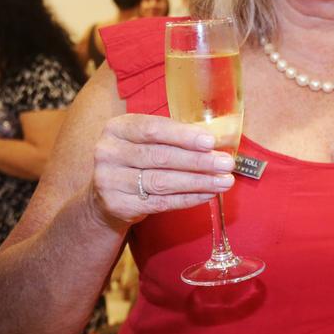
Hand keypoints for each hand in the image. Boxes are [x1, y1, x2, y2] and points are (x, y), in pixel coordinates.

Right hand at [89, 114, 235, 227]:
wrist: (107, 193)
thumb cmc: (138, 158)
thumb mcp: (148, 139)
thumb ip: (176, 136)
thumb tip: (218, 139)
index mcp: (117, 128)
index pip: (153, 129)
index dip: (183, 136)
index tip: (210, 142)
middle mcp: (108, 152)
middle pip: (160, 157)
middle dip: (198, 161)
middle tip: (226, 164)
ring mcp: (109, 181)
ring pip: (161, 182)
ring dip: (198, 182)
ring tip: (223, 181)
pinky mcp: (117, 205)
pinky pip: (160, 203)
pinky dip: (187, 199)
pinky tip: (207, 194)